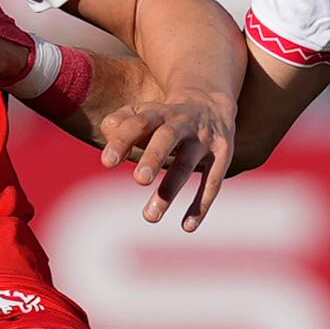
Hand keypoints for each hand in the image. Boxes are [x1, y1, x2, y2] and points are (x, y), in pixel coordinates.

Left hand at [97, 91, 234, 229]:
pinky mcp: (222, 156)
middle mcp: (184, 123)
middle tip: (139, 180)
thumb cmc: (164, 118)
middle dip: (154, 157)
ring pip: (188, 164)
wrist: (211, 102)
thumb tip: (108, 134)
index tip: (107, 162)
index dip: (123, 140)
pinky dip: (201, 204)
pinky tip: (187, 226)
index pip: (140, 122)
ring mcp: (205, 140)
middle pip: (168, 137)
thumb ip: (123, 123)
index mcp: (160, 112)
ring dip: (170, 189)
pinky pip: (213, 181)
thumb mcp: (144, 113)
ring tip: (150, 217)